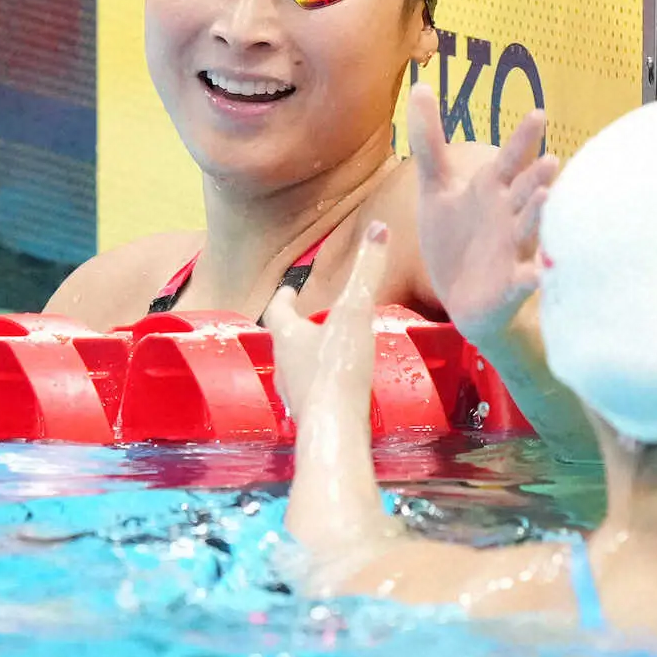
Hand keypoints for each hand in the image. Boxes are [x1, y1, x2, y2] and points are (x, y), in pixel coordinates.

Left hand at [266, 221, 389, 422]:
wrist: (334, 428)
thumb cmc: (339, 367)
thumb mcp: (356, 311)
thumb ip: (367, 270)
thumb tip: (378, 227)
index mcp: (288, 335)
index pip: (278, 309)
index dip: (283, 297)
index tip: (287, 290)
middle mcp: (283, 364)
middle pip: (284, 340)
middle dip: (294, 328)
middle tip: (307, 320)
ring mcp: (294, 394)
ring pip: (294, 369)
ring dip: (305, 359)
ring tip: (324, 354)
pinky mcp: (310, 418)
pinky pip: (312, 396)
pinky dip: (320, 387)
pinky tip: (337, 392)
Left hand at [408, 83, 557, 349]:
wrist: (461, 297)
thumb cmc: (455, 237)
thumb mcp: (435, 188)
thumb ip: (429, 141)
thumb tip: (419, 86)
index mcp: (492, 190)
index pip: (509, 160)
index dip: (522, 139)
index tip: (537, 113)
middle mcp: (509, 215)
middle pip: (525, 192)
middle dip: (537, 178)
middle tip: (550, 160)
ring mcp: (513, 250)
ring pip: (529, 229)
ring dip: (537, 216)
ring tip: (545, 199)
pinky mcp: (510, 285)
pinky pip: (523, 279)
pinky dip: (531, 275)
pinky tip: (538, 272)